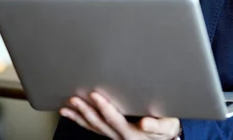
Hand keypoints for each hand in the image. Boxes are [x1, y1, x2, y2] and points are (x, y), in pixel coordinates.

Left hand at [60, 92, 180, 139]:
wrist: (165, 138)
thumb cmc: (166, 130)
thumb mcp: (166, 127)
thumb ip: (156, 126)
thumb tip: (145, 123)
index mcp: (132, 133)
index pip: (114, 119)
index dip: (104, 107)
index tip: (95, 95)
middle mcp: (119, 136)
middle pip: (98, 124)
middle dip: (85, 111)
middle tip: (74, 99)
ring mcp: (113, 135)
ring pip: (92, 127)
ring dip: (79, 117)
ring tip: (66, 107)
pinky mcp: (111, 133)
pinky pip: (93, 128)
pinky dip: (81, 121)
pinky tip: (72, 114)